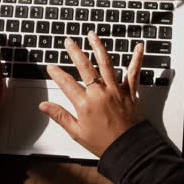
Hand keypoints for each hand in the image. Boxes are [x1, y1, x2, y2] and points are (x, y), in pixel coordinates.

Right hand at [39, 31, 143, 156]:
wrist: (128, 148)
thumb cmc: (104, 143)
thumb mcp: (77, 132)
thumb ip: (60, 116)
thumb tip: (44, 106)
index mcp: (85, 104)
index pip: (66, 83)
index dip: (56, 73)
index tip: (50, 67)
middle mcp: (100, 93)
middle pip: (85, 67)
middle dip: (75, 52)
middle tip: (69, 41)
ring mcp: (115, 90)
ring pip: (106, 63)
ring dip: (98, 47)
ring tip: (92, 35)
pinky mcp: (129, 92)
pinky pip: (133, 72)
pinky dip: (137, 59)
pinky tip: (139, 46)